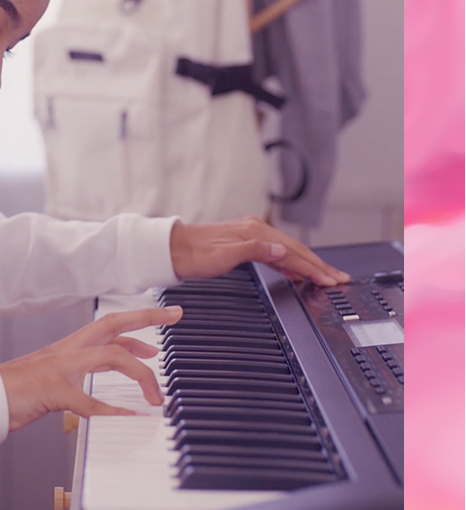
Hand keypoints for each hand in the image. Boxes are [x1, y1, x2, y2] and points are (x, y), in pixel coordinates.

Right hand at [0, 306, 181, 431]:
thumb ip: (80, 377)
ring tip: (156, 398)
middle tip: (175, 316)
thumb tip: (109, 392)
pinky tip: (130, 418)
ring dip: (139, 376)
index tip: (165, 317)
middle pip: (113, 325)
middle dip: (146, 319)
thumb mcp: (54, 377)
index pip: (109, 325)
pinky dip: (113, 412)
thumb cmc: (16, 391)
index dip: (139, 320)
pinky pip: (90, 402)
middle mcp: (68, 351)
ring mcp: (60, 369)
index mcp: (69, 347)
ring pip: (110, 357)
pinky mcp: (53, 391)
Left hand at [169, 216, 351, 285]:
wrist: (171, 250)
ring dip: (307, 265)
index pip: (293, 251)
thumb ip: (255, 251)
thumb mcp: (225, 256)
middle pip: (295, 250)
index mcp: (255, 232)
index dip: (314, 267)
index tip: (331, 279)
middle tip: (338, 279)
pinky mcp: (244, 243)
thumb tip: (282, 250)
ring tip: (324, 277)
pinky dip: (289, 263)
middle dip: (318, 265)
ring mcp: (250, 236)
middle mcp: (255, 230)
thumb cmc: (193, 255)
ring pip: (287, 251)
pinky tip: (295, 272)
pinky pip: (275, 253)